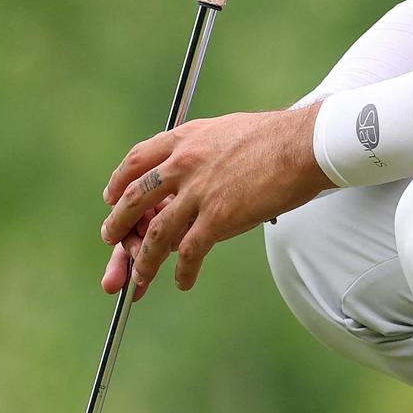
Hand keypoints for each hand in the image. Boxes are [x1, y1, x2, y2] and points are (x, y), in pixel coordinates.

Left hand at [97, 105, 331, 297]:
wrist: (302, 146)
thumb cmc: (274, 137)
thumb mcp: (224, 130)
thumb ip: (202, 148)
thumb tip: (197, 161)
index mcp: (184, 139)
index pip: (137, 161)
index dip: (119, 181)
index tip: (112, 196)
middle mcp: (183, 164)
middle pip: (134, 199)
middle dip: (118, 224)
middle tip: (110, 240)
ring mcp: (197, 192)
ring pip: (156, 234)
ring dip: (144, 260)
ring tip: (138, 278)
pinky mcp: (217, 218)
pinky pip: (188, 252)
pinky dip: (182, 272)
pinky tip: (181, 282)